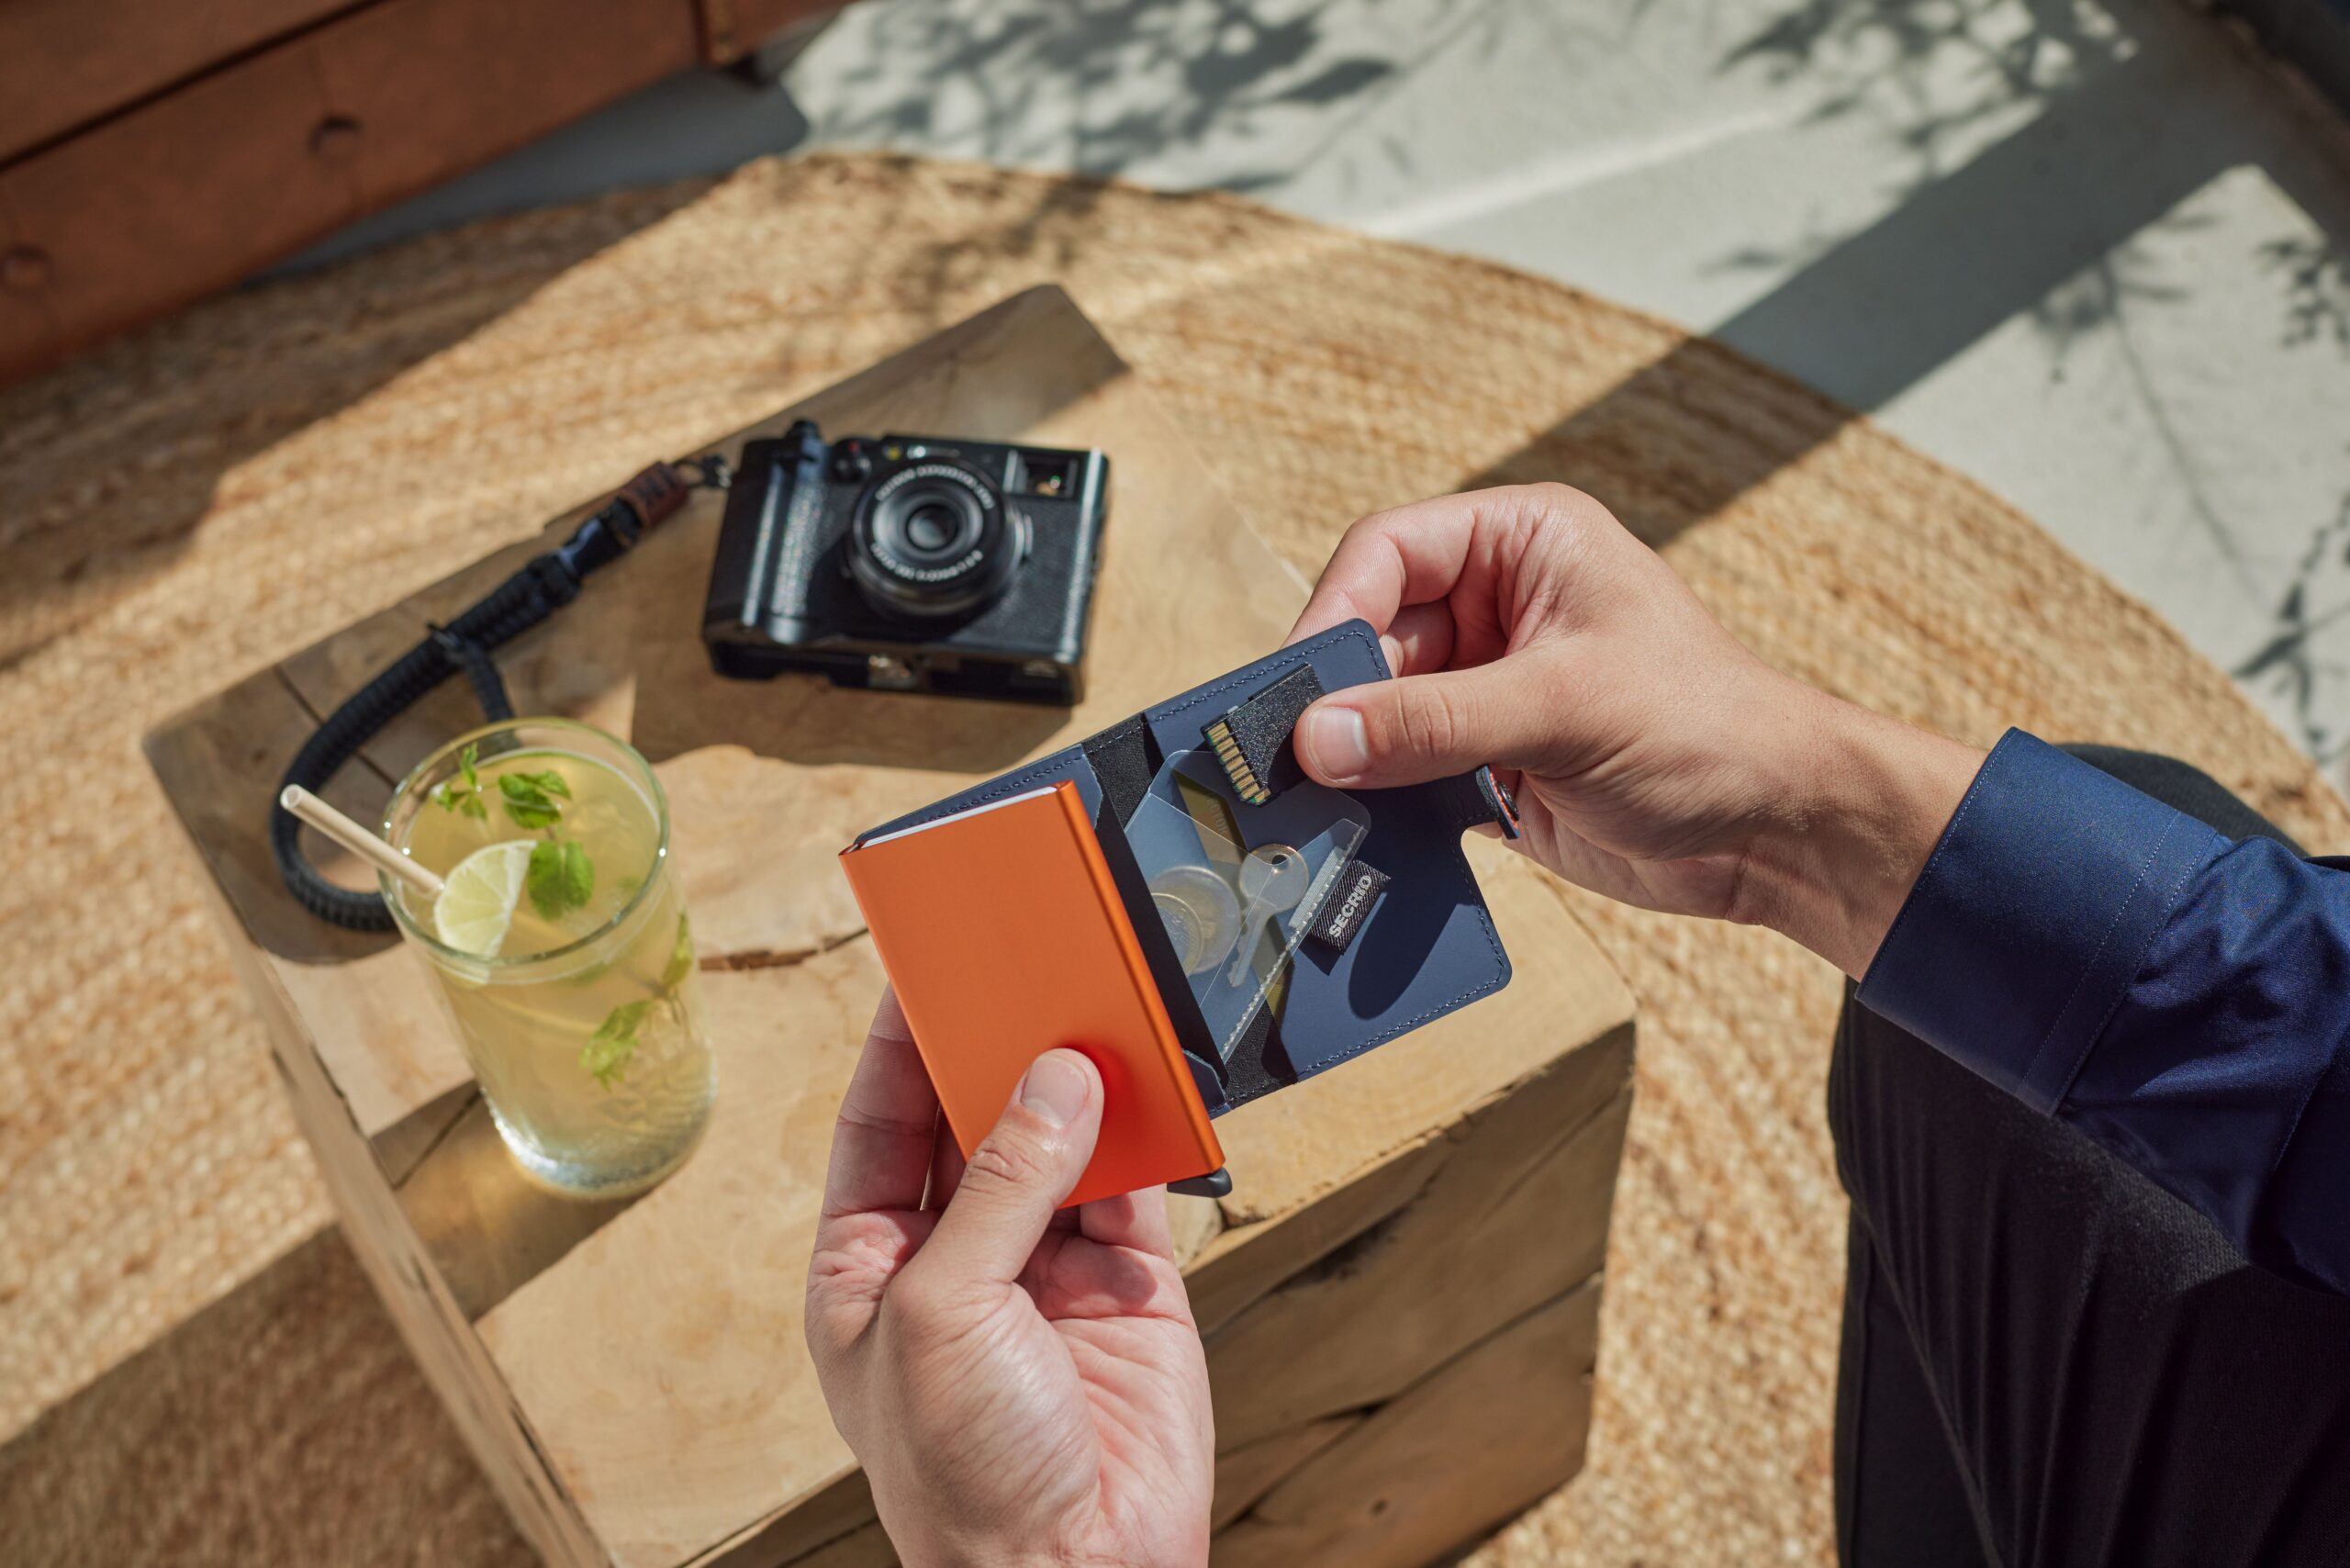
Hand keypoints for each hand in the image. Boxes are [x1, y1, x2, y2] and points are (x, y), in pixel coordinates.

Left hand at [805, 991, 1213, 1567]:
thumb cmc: (963, 1479)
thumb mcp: (942, 1313)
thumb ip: (999, 1188)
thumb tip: (1052, 1081)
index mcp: (871, 1267)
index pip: (879, 1125)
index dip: (898, 1045)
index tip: (923, 966)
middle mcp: (955, 1259)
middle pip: (972, 1119)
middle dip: (993, 1049)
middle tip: (1018, 965)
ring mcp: (1044, 1268)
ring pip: (1059, 1141)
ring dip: (1074, 1079)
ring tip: (1086, 1001)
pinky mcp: (1129, 1284)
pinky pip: (1134, 1183)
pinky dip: (1144, 1129)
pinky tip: (1144, 1078)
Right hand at [1285, 484, 1982, 976]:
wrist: (1782, 833)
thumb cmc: (1707, 729)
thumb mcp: (1565, 709)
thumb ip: (1435, 722)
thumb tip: (1317, 738)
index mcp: (1522, 543)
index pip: (1387, 553)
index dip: (1333, 613)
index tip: (1297, 688)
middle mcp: (1497, 607)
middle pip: (1370, 640)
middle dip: (1334, 703)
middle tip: (1291, 764)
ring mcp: (1489, 690)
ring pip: (1378, 716)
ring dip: (1353, 763)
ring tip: (1318, 809)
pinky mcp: (1488, 767)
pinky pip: (1405, 779)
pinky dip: (1381, 809)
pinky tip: (1362, 840)